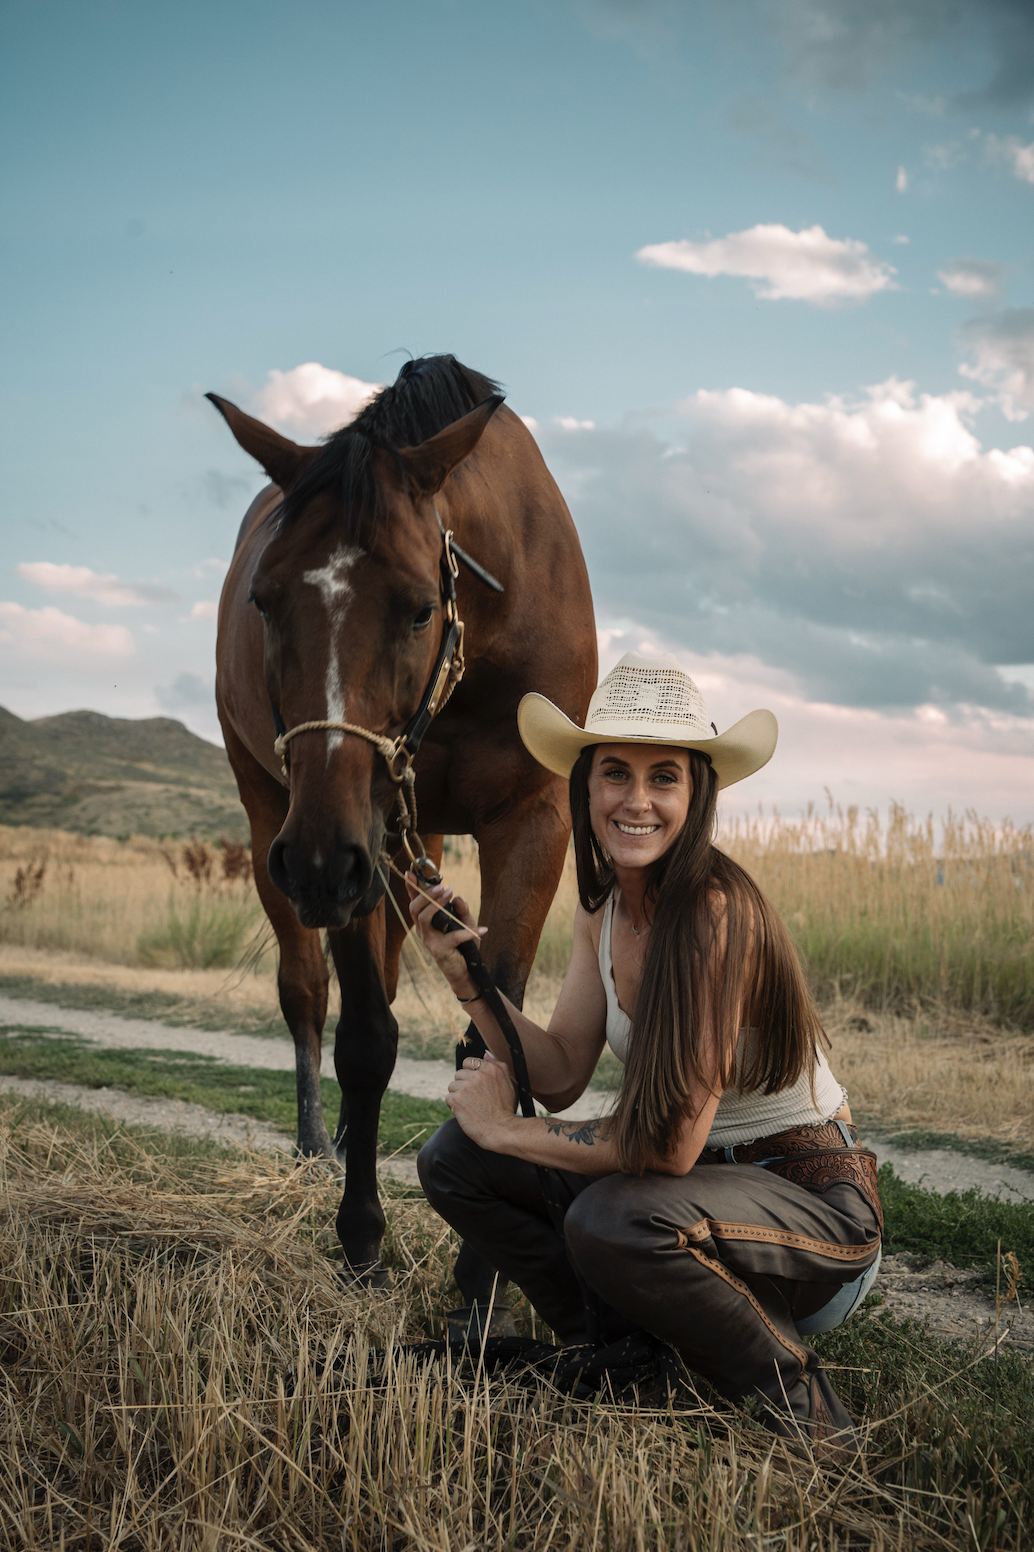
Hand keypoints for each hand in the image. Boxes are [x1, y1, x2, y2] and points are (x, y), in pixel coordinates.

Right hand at [405, 872, 486, 990]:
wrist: (466, 972)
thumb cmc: (463, 946)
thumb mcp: (465, 924)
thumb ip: (461, 910)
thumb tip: (457, 897)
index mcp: (426, 922)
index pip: (415, 903)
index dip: (411, 888)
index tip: (410, 872)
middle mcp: (423, 931)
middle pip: (414, 908)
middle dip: (427, 894)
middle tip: (444, 886)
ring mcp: (428, 941)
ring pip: (423, 918)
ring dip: (437, 904)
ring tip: (451, 894)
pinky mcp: (438, 951)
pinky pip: (451, 937)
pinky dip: (468, 932)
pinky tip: (482, 930)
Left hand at [446, 1052, 518, 1147]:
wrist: (501, 1130)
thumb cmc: (505, 1109)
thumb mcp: (509, 1083)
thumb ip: (497, 1066)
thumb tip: (485, 1053)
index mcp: (492, 1069)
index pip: (469, 1062)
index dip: (470, 1075)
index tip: (476, 1087)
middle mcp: (479, 1075)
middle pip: (459, 1075)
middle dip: (463, 1086)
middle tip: (474, 1100)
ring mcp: (467, 1086)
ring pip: (452, 1086)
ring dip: (458, 1096)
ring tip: (470, 1107)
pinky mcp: (457, 1099)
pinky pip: (448, 1098)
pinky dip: (454, 1107)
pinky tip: (465, 1113)